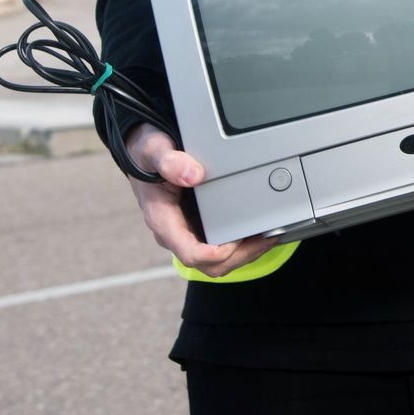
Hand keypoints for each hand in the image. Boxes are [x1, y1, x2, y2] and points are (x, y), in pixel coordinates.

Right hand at [125, 124, 276, 277]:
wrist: (143, 154)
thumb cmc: (148, 156)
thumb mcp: (154, 150)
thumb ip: (170, 161)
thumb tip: (193, 175)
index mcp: (162, 219)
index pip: (188, 252)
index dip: (213, 254)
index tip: (234, 242)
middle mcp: (175, 231)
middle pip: (208, 264)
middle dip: (240, 256)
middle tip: (266, 238)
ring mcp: (187, 231)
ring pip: (217, 261)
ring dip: (246, 253)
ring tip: (270, 236)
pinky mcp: (198, 227)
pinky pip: (220, 247)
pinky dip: (243, 245)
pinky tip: (260, 232)